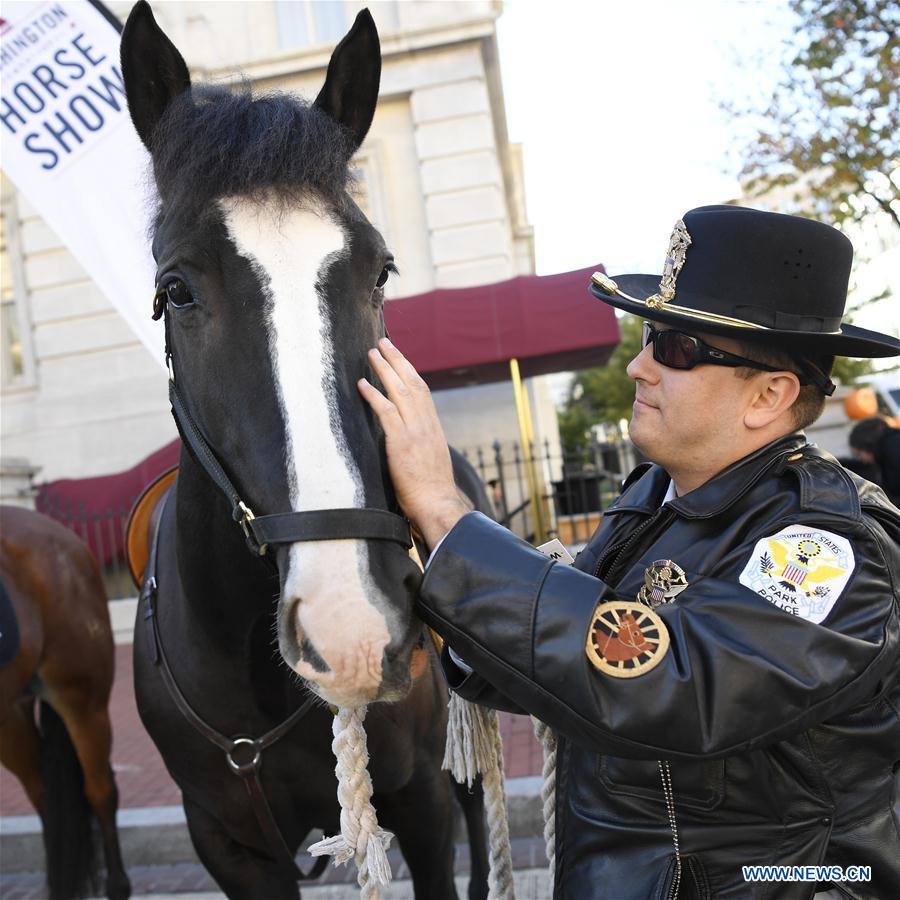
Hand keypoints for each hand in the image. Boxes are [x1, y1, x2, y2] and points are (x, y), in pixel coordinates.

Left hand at [358, 338, 468, 547]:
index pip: (422, 392)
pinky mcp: (401, 442)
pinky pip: (386, 412)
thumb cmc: (432, 490)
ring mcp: (414, 432)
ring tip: (371, 353)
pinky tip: (362, 384)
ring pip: (400, 391)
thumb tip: (410, 442)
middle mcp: (426, 424)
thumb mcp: (430, 461)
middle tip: (384, 343)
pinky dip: (374, 396)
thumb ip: (420, 446)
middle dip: (397, 361)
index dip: (409, 372)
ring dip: (384, 370)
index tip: (399, 359)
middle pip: (412, 383)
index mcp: (433, 427)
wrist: (437, 504)